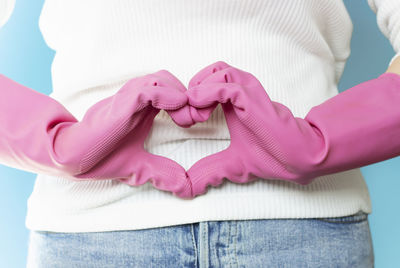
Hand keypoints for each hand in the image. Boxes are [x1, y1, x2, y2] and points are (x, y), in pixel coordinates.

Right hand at [71, 70, 197, 198]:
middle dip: (188, 95)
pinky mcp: (123, 103)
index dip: (188, 102)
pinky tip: (176, 111)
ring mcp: (129, 98)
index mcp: (143, 108)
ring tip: (187, 120)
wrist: (75, 158)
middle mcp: (137, 98)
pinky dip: (167, 96)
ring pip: (162, 78)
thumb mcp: (141, 167)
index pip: (172, 90)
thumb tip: (185, 188)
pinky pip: (149, 89)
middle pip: (169, 79)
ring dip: (180, 95)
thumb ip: (162, 172)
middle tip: (196, 118)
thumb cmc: (102, 157)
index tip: (198, 121)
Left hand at [185, 61, 399, 196]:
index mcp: (234, 100)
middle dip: (192, 90)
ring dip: (199, 92)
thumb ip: (208, 171)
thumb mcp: (229, 164)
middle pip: (209, 71)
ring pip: (216, 71)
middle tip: (191, 117)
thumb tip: (187, 189)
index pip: (207, 81)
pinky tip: (202, 115)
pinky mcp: (251, 97)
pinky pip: (224, 84)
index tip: (188, 123)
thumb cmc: (270, 156)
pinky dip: (206, 94)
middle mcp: (241, 90)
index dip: (192, 98)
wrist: (297, 159)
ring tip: (198, 118)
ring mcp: (247, 91)